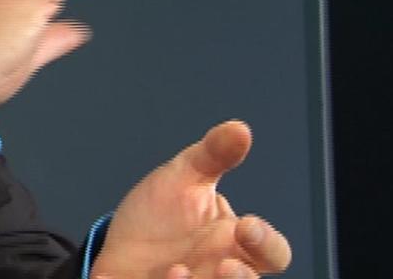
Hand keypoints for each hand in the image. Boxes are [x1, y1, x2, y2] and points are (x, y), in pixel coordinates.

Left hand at [91, 121, 291, 278]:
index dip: (266, 243)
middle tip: (224, 267)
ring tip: (177, 272)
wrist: (120, 243)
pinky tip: (142, 278)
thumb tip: (239, 129)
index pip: (272, 252)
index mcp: (235, 244)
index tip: (247, 226)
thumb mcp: (184, 178)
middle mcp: (219, 274)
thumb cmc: (162, 216)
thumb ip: (212, 155)